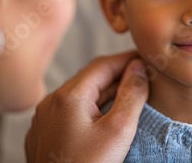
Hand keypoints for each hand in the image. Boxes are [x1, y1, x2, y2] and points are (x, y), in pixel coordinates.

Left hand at [25, 52, 148, 162]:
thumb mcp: (119, 130)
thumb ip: (131, 94)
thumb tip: (138, 68)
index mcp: (68, 96)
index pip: (103, 65)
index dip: (127, 59)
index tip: (146, 59)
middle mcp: (52, 102)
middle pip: (91, 78)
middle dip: (118, 75)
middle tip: (143, 76)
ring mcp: (45, 118)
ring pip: (81, 95)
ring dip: (106, 92)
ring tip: (130, 94)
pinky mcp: (45, 133)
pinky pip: (71, 110)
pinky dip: (92, 106)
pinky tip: (107, 115)